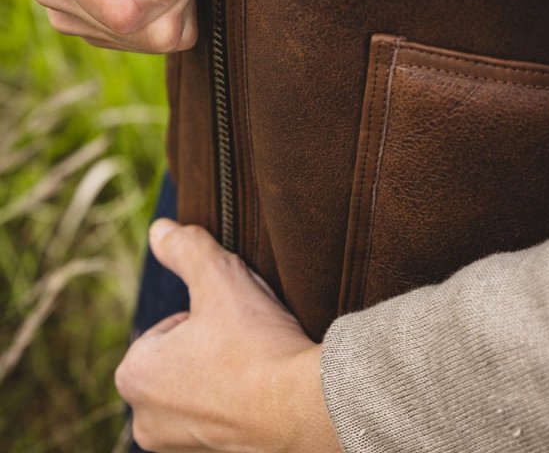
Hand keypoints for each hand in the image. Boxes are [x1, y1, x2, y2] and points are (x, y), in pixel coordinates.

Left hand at [116, 220, 342, 452]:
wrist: (304, 409)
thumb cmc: (254, 345)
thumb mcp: (218, 277)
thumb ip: (185, 248)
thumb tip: (159, 229)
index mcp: (133, 375)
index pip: (168, 326)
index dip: (203, 313)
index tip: (231, 319)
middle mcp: (146, 421)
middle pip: (181, 359)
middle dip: (211, 345)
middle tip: (245, 339)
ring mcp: (179, 448)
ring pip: (203, 388)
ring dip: (226, 372)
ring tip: (259, 363)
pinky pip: (223, 417)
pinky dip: (241, 402)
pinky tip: (266, 389)